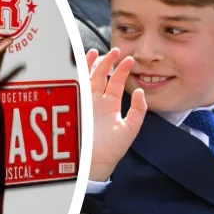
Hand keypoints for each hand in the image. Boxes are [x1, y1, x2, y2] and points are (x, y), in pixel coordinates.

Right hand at [87, 47, 145, 181]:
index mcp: (110, 105)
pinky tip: (82, 62)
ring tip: (97, 52)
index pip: (117, 82)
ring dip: (92, 63)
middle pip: (102, 75)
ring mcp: (84, 101)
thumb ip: (138, 110)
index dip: (123, 70)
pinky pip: (75, 85)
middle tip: (116, 51)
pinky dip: (77, 73)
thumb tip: (140, 92)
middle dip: (108, 62)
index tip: (130, 59)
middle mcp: (97, 101)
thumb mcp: (130, 128)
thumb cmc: (112, 149)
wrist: (93, 161)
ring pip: (87, 77)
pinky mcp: (74, 103)